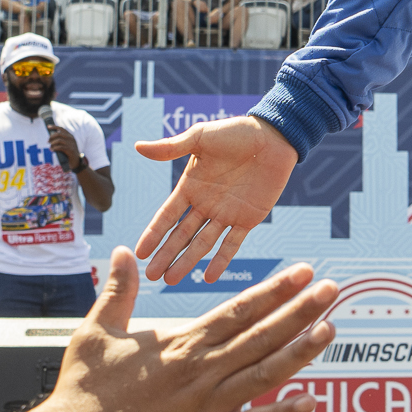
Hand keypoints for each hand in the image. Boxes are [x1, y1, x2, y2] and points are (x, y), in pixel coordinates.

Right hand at [19, 248, 336, 411]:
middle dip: (301, 310)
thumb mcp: (95, 331)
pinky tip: (312, 400)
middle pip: (261, 334)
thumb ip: (117, 291)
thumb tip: (121, 252)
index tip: (304, 272)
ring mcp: (205, 407)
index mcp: (180, 343)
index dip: (275, 290)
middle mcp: (199, 370)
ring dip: (301, 351)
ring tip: (331, 329)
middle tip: (334, 288)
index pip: (238, 310)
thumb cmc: (81, 391)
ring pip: (264, 373)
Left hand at [48, 125, 87, 174]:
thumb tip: (51, 137)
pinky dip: (54, 148)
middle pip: (59, 134)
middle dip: (51, 137)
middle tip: (48, 141)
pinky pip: (60, 147)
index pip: (62, 129)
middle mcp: (71, 138)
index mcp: (70, 136)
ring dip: (52, 143)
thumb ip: (61, 140)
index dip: (54, 127)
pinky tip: (52, 150)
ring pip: (59, 140)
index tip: (48, 126)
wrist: (76, 161)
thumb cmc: (69, 153)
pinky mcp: (70, 149)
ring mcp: (71, 144)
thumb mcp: (66, 145)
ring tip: (50, 147)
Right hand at [134, 115, 300, 282]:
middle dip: (166, 255)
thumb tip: (138, 146)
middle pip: (181, 235)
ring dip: (187, 261)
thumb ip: (171, 147)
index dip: (154, 234)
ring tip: (172, 280)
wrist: (273, 136)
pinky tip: (208, 277)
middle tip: (152, 276)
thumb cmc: (235, 132)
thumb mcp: (200, 137)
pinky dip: (221, 260)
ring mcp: (226, 214)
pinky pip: (232, 243)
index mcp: (190, 187)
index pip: (167, 216)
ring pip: (202, 243)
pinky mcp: (248, 219)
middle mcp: (205, 204)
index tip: (140, 253)